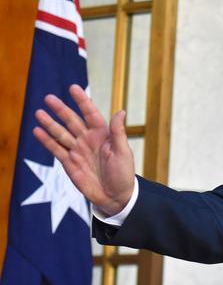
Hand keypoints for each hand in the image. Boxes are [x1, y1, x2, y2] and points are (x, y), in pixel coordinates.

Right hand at [33, 84, 134, 215]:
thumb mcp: (123, 152)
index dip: (82, 101)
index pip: (91, 114)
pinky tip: (37, 132)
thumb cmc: (123, 173)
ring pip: (61, 133)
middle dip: (61, 110)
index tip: (73, 88)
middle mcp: (88, 139)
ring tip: (39, 113)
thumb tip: (121, 111)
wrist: (115, 196)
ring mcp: (78, 150)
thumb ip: (118, 132)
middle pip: (72, 121)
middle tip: (49, 98)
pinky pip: (56, 149)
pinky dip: (47, 141)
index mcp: (103, 134)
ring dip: (50, 124)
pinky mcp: (69, 163)